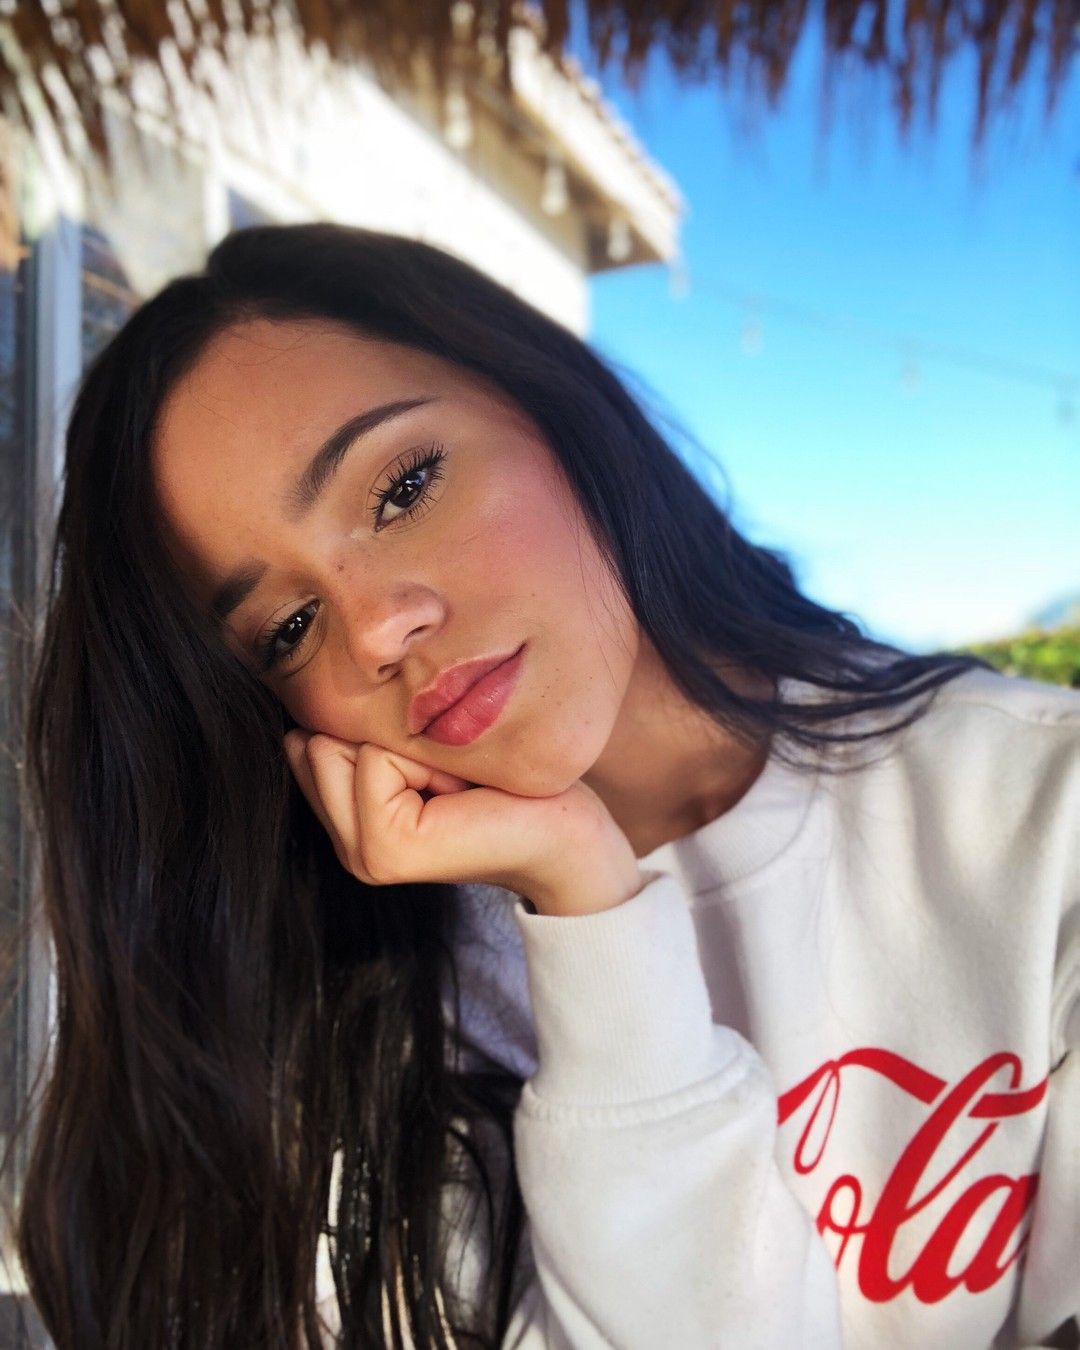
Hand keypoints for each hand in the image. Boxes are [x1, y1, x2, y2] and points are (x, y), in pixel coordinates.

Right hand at [282, 730, 644, 916]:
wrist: (567, 834)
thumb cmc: (507, 782)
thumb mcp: (422, 749)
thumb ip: (366, 736)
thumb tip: (308, 700)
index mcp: (351, 825)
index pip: (309, 739)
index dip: (379, 729)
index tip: (433, 761)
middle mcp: (347, 848)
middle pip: (316, 740)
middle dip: (387, 736)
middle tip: (446, 774)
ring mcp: (364, 857)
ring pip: (338, 745)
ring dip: (407, 745)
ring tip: (453, 783)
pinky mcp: (387, 852)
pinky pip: (373, 759)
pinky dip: (423, 758)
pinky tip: (461, 794)